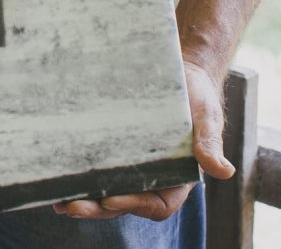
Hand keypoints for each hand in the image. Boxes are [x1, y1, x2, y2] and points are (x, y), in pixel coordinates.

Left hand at [53, 61, 233, 220]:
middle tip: (70, 205)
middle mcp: (154, 178)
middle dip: (97, 207)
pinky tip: (58, 173)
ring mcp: (134, 167)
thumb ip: (209, 143)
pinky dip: (81, 173)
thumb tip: (223, 172)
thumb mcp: (208, 117)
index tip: (109, 198)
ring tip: (56, 199)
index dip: (133, 204)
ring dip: (84, 198)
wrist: (183, 73)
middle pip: (124, 202)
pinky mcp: (118, 149)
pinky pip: (100, 167)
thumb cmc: (199, 97)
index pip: (157, 204)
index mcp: (178, 179)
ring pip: (108, 190)